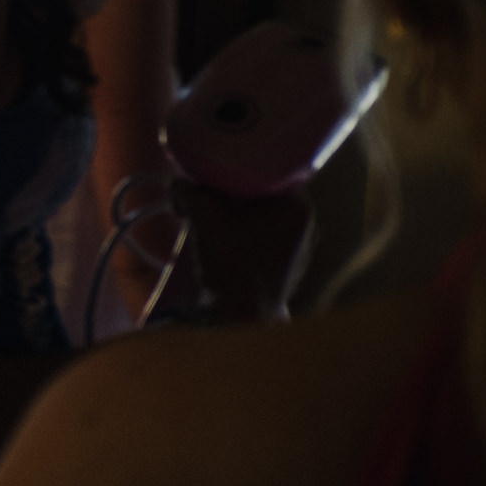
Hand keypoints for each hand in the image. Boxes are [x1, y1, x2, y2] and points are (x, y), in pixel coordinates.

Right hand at [173, 180, 314, 323]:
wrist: (242, 317)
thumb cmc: (231, 264)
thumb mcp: (204, 218)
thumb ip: (190, 191)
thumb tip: (178, 182)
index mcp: (298, 206)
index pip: (266, 170)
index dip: (234, 168)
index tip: (211, 174)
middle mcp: (307, 224)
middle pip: (262, 193)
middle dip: (231, 194)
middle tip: (205, 197)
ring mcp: (301, 248)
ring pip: (262, 216)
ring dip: (236, 214)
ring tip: (209, 220)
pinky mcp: (290, 267)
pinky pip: (265, 236)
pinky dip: (244, 234)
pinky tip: (224, 242)